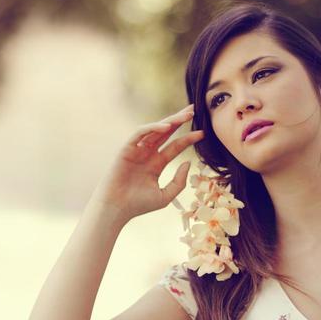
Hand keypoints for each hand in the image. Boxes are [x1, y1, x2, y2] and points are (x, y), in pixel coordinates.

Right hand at [92, 103, 205, 221]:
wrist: (117, 208)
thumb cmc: (138, 205)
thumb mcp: (165, 195)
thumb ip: (179, 181)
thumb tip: (188, 162)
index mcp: (156, 163)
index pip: (175, 146)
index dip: (189, 139)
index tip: (203, 134)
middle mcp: (147, 154)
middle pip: (166, 132)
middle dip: (179, 121)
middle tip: (193, 111)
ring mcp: (137, 150)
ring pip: (155, 130)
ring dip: (170, 121)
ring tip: (185, 115)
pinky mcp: (126, 149)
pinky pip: (140, 133)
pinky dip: (152, 128)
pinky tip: (166, 126)